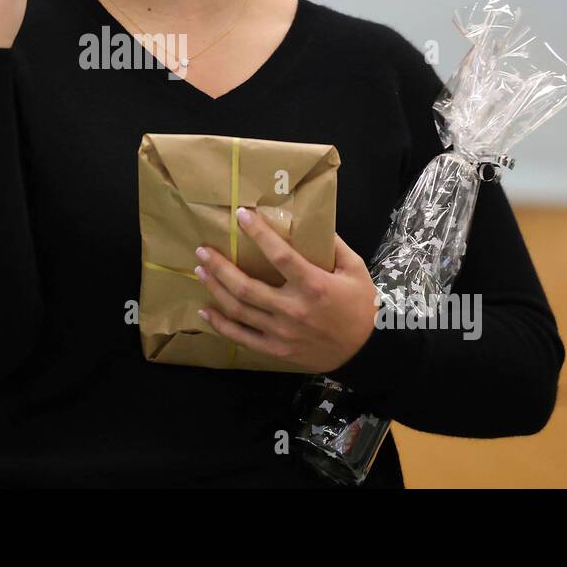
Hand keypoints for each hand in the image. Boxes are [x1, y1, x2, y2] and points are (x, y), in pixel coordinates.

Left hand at [194, 207, 379, 373]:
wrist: (365, 351)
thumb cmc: (361, 306)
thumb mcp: (355, 270)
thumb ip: (334, 246)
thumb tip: (313, 223)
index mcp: (314, 285)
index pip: (280, 255)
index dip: (258, 234)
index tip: (241, 216)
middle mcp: (293, 309)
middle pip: (246, 287)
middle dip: (220, 267)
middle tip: (203, 250)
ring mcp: (282, 333)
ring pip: (239, 311)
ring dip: (216, 289)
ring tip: (200, 271)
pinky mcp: (276, 350)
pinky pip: (242, 337)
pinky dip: (221, 325)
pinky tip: (206, 311)